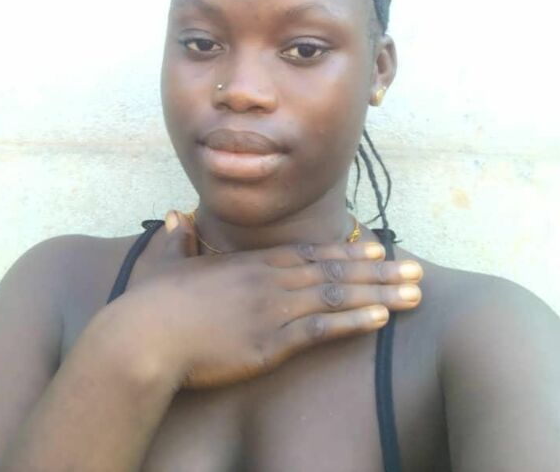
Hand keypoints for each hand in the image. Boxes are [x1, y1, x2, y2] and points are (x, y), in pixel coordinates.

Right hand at [116, 211, 422, 389]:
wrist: (143, 336)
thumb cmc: (151, 302)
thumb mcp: (164, 262)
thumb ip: (177, 239)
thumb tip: (176, 217)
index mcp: (251, 263)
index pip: (309, 252)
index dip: (347, 250)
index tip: (377, 246)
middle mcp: (270, 279)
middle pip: (335, 270)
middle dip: (379, 269)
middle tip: (415, 267)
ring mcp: (274, 309)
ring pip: (338, 295)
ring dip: (380, 293)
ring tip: (415, 293)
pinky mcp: (271, 341)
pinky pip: (321, 328)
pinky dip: (353, 321)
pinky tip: (380, 318)